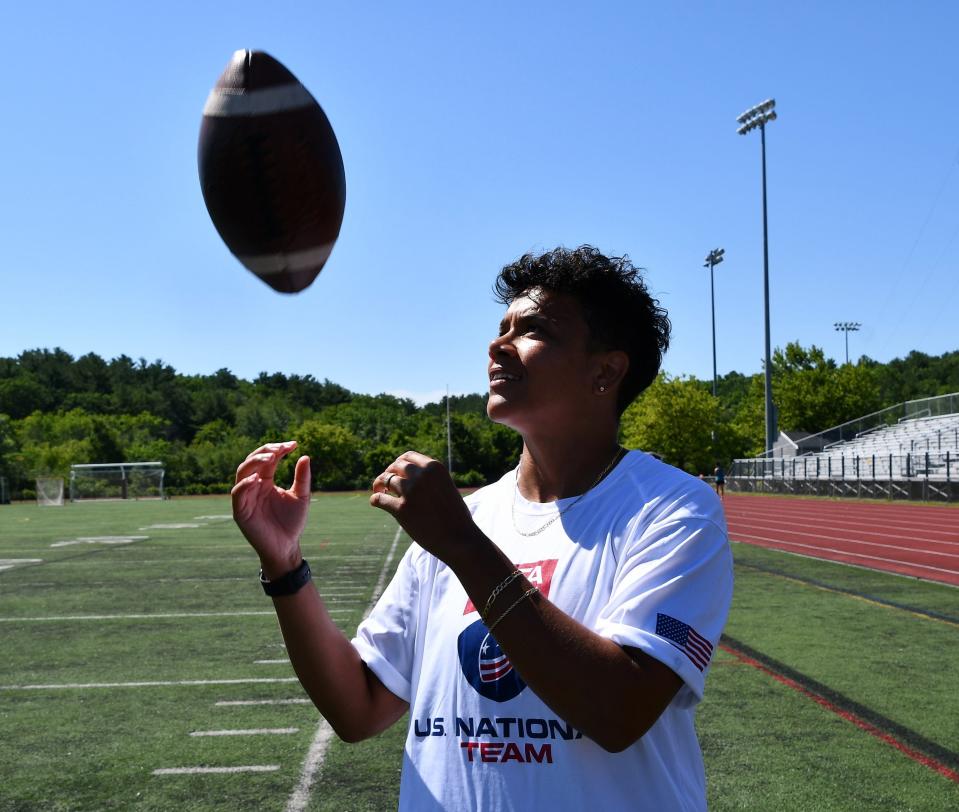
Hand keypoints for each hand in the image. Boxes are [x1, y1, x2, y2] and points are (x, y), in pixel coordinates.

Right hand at [232, 441, 311, 577]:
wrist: (286, 547)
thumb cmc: (292, 522)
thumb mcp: (301, 497)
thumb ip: (302, 478)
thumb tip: (305, 456)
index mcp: (266, 481)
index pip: (268, 459)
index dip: (278, 449)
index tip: (294, 444)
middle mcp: (254, 486)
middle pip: (252, 461)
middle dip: (265, 451)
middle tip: (280, 448)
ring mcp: (246, 497)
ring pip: (242, 473)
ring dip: (254, 462)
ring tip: (270, 458)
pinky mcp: (241, 511)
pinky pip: (238, 493)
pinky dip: (245, 484)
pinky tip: (257, 479)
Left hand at [371, 451, 477, 565]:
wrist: (459, 539)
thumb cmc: (456, 517)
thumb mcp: (447, 488)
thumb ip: (430, 479)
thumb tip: (410, 477)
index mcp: (434, 467)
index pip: (408, 456)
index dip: (398, 463)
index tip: (395, 471)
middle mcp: (421, 475)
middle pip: (395, 466)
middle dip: (389, 472)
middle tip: (385, 483)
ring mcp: (410, 491)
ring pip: (386, 480)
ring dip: (379, 485)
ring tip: (379, 491)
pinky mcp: (401, 508)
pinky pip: (380, 499)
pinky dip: (375, 500)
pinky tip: (375, 502)